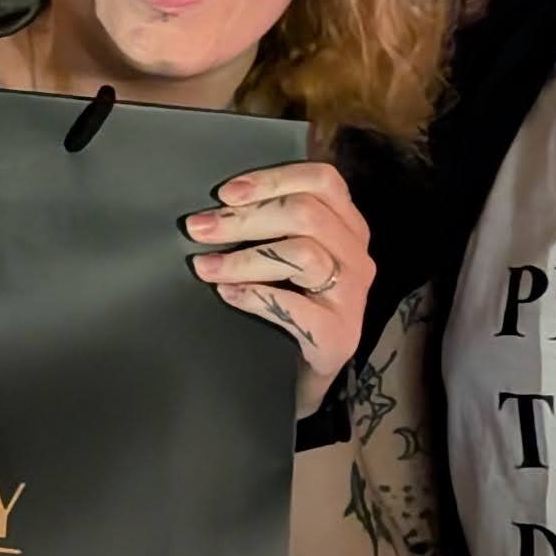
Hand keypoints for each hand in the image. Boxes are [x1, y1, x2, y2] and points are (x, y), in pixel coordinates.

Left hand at [187, 161, 373, 412]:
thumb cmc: (288, 307)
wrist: (302, 377)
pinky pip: (294, 306)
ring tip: (204, 266)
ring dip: (244, 258)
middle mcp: (357, 256)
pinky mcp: (338, 335)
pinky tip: (225, 294)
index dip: (272, 178)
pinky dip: (253, 295)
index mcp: (348, 226)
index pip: (322, 180)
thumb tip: (215, 205)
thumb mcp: (287, 257)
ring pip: (303, 254)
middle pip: (306, 213)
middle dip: (245, 218)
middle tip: (198, 228)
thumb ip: (272, 225)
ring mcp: (352, 297)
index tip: (225, 192)